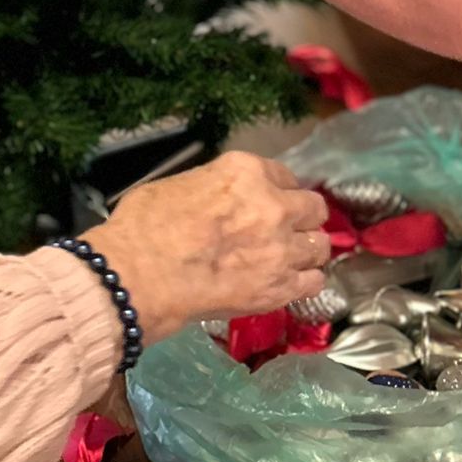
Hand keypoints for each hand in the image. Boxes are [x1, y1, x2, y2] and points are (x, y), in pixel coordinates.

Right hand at [81, 152, 329, 341]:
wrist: (142, 275)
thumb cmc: (145, 226)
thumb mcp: (178, 184)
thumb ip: (212, 187)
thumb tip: (217, 200)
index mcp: (245, 172)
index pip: (285, 174)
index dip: (279, 189)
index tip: (273, 200)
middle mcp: (274, 206)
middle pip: (314, 207)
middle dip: (304, 217)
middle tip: (287, 229)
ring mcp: (282, 249)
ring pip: (320, 245)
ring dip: (307, 250)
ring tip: (292, 259)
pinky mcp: (282, 288)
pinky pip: (315, 282)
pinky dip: (305, 281)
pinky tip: (292, 282)